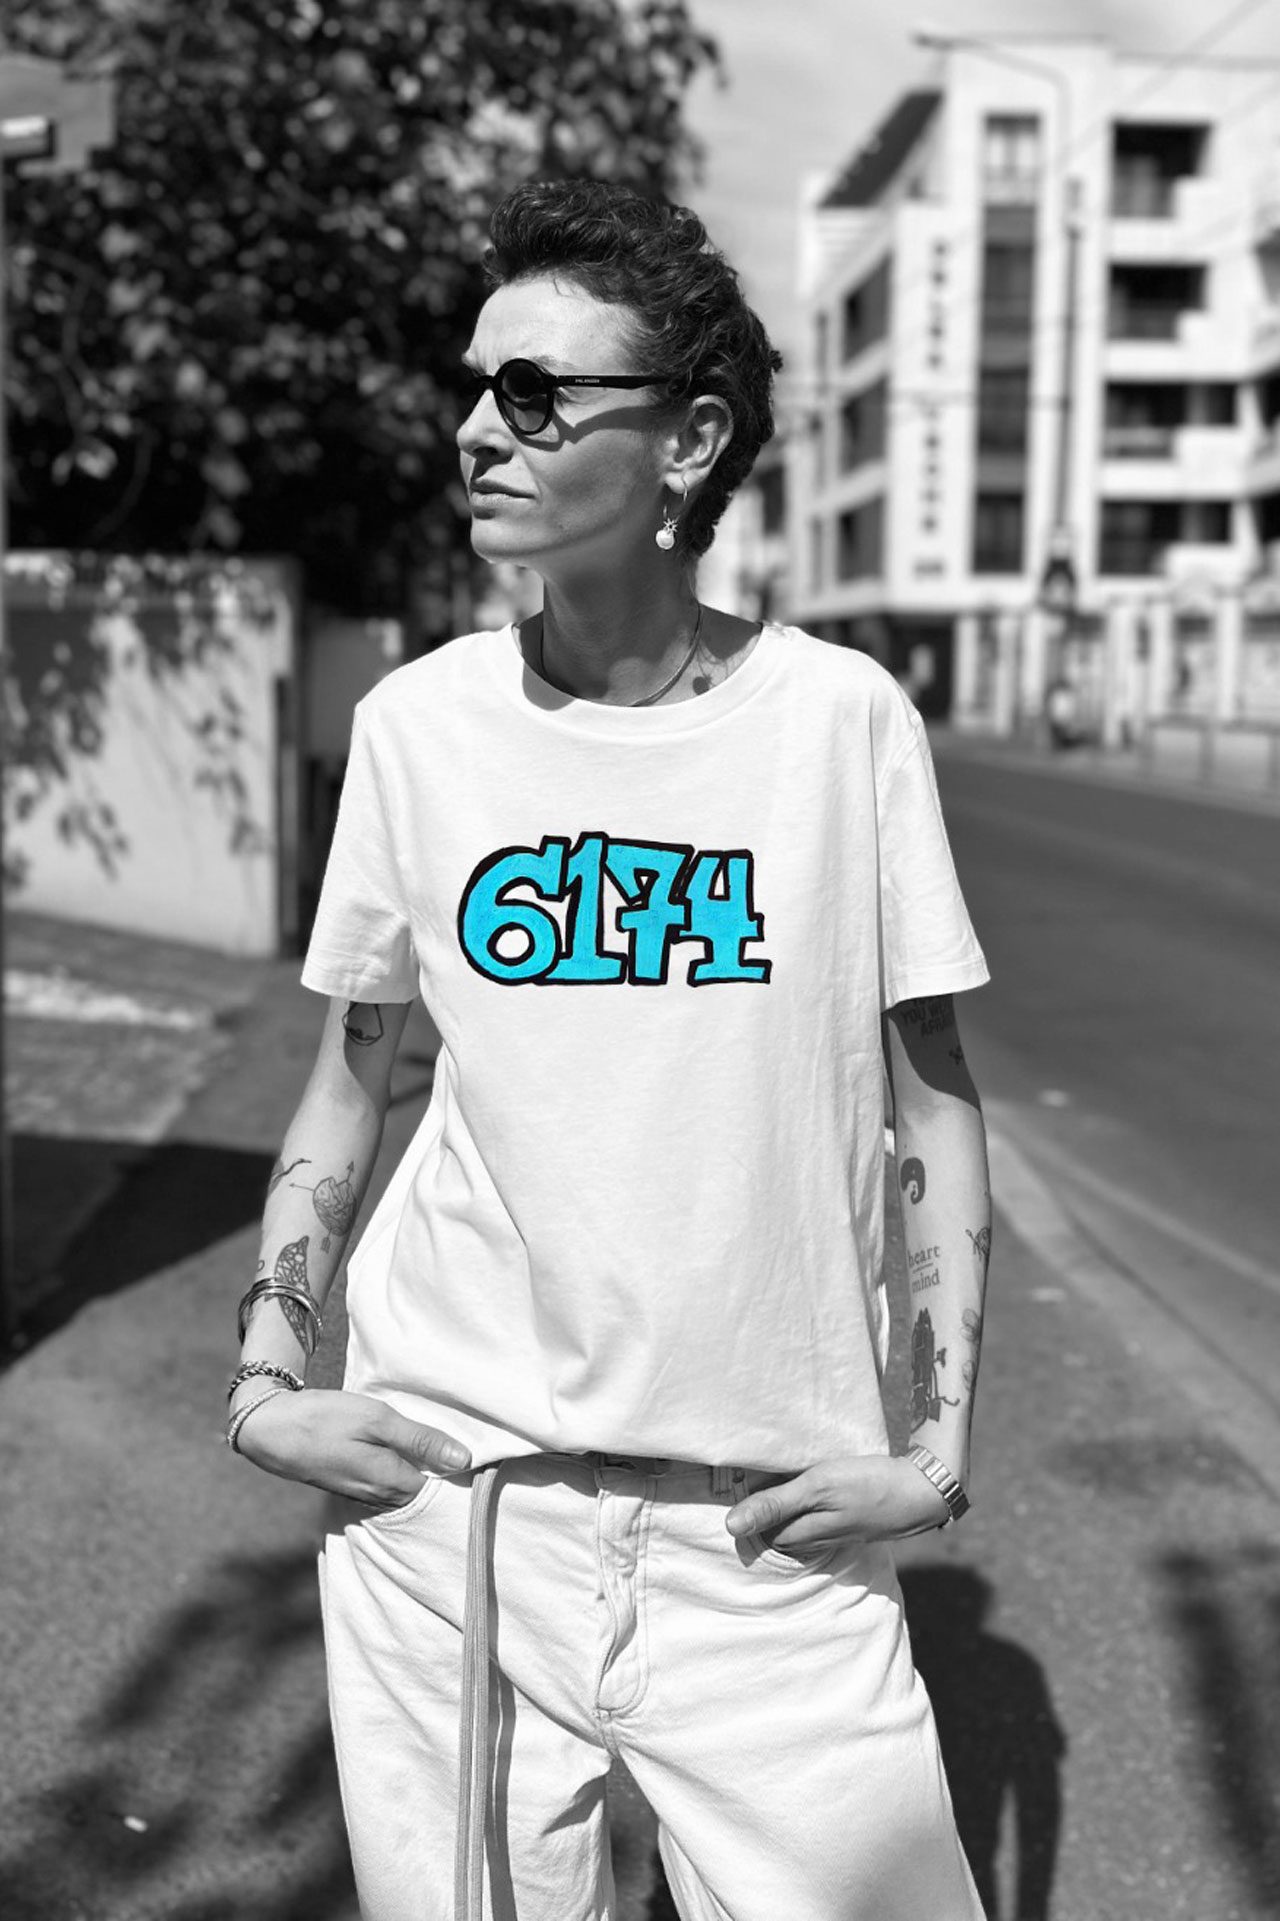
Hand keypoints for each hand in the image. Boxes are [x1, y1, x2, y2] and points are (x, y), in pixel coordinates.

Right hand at [231, 1387, 470, 1506]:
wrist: (270, 1429)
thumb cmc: (325, 1419)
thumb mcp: (377, 1419)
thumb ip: (420, 1440)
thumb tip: (464, 1459)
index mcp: (393, 1483)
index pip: (443, 1485)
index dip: (460, 1465)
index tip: (477, 1444)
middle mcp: (382, 1497)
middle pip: (426, 1487)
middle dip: (444, 1467)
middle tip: (461, 1437)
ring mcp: (365, 1493)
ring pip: (407, 1483)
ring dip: (421, 1464)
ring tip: (434, 1437)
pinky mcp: (353, 1483)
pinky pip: (388, 1479)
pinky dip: (400, 1463)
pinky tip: (402, 1443)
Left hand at [726, 1454, 949, 1553]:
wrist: (923, 1489)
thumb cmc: (868, 1485)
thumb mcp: (817, 1487)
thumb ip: (775, 1504)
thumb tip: (730, 1527)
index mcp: (805, 1534)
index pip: (760, 1530)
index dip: (750, 1506)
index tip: (744, 1478)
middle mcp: (818, 1539)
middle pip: (779, 1528)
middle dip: (767, 1507)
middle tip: (758, 1472)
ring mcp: (838, 1532)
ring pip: (800, 1522)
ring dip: (790, 1503)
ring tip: (783, 1474)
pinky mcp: (853, 1521)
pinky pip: (821, 1515)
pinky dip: (812, 1502)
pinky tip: (815, 1482)